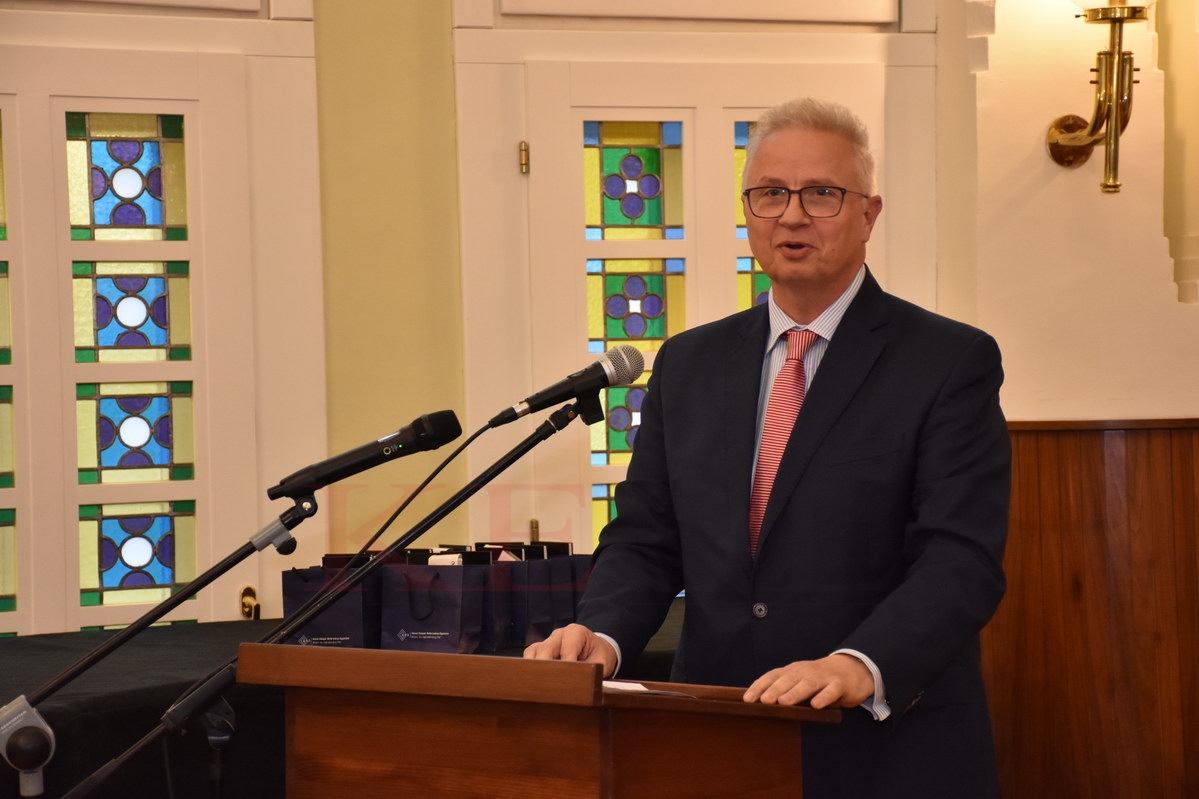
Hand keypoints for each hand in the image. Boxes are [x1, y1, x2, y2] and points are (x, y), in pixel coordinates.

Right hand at [523, 623, 617, 677]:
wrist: (598, 649)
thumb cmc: (600, 654)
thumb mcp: (601, 662)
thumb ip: (590, 671)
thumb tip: (579, 685)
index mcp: (576, 632)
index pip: (566, 650)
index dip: (566, 668)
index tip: (566, 683)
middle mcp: (559, 634)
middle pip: (545, 650)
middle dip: (546, 669)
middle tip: (548, 688)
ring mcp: (549, 641)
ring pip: (533, 652)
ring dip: (534, 668)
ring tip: (537, 686)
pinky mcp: (541, 649)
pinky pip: (530, 656)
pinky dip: (530, 667)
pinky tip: (534, 681)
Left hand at [743, 653, 873, 708]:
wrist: (852, 668)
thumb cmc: (819, 680)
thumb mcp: (800, 682)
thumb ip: (784, 691)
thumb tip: (760, 708)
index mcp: (792, 671)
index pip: (772, 676)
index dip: (759, 686)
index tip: (747, 699)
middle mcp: (805, 672)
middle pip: (788, 679)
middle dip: (774, 689)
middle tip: (763, 701)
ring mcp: (822, 677)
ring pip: (807, 684)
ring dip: (794, 693)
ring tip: (783, 703)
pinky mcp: (839, 685)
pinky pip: (831, 691)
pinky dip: (823, 697)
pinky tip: (816, 705)